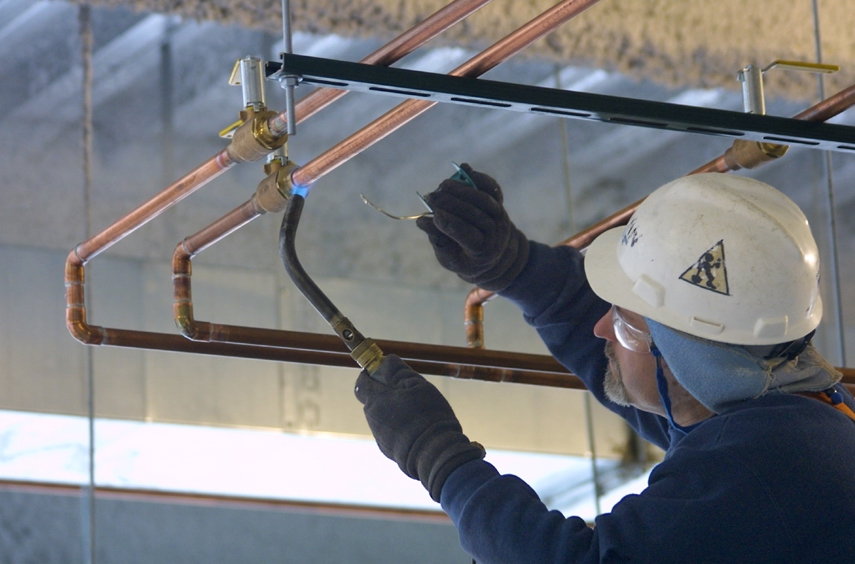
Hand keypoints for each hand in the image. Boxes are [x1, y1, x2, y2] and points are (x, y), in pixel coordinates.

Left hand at [355, 355, 484, 501]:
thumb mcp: (417, 385)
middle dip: (386, 392)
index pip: (362, 381)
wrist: (434, 454)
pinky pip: (390, 431)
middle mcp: (372, 418)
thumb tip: (386, 361)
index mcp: (376, 400)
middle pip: (372, 399)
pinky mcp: (388, 450)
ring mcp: (379, 436)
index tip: (385, 370)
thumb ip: (398, 371)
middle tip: (409, 390)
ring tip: (418, 411)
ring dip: (394, 409)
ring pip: (382, 416)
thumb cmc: (427, 416)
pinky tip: (418, 428)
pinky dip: (399, 426)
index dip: (371, 374)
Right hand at [416, 163, 528, 291]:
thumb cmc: (463, 258)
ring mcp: (501, 217)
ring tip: (442, 186)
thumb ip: (438, 240)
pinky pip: (492, 188)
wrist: (490, 253)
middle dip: (451, 204)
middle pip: (476, 215)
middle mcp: (497, 234)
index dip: (451, 224)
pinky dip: (479, 179)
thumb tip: (422, 221)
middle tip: (430, 196)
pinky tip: (464, 171)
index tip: (434, 215)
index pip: (469, 236)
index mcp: (484, 252)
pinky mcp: (500, 204)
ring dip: (462, 189)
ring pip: (484, 200)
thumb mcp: (449, 257)